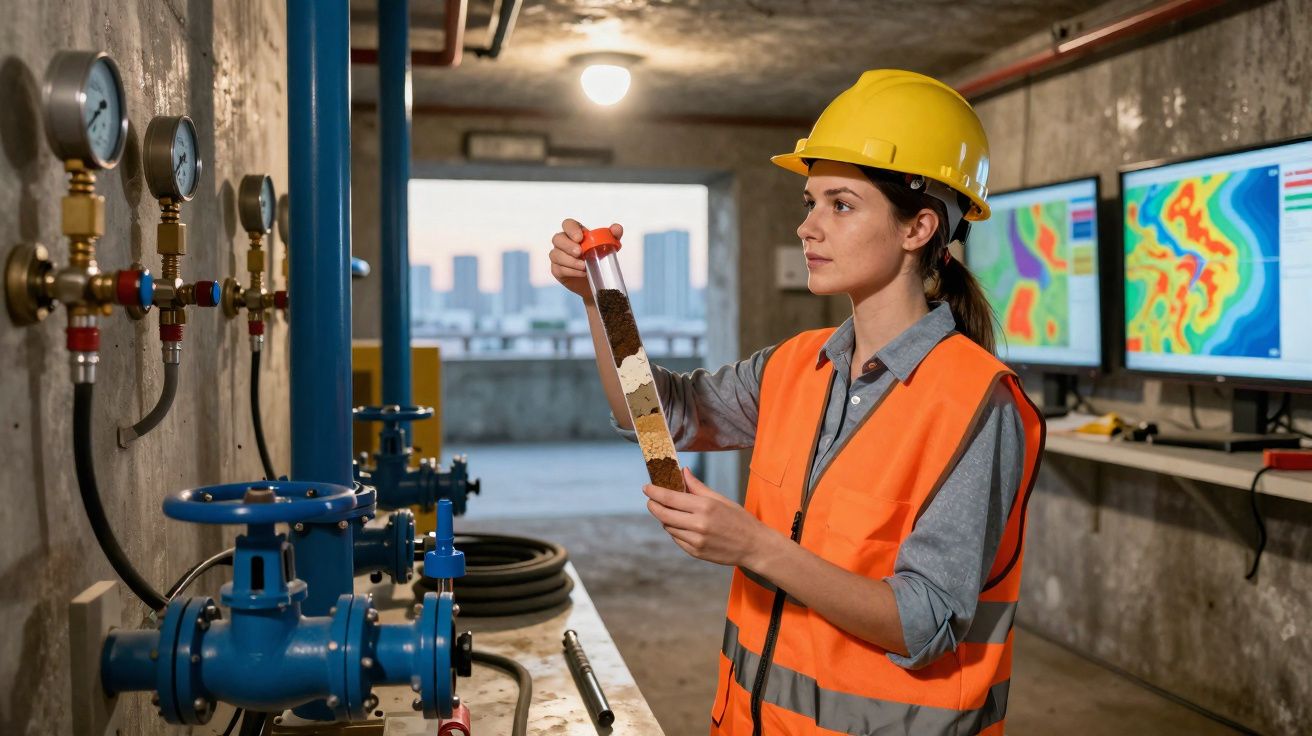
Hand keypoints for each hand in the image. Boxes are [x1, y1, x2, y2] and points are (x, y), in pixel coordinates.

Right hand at [549, 219, 623, 299]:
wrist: (597, 279)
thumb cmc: (600, 257)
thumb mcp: (610, 246)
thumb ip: (613, 235)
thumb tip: (616, 228)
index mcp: (575, 232)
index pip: (568, 224)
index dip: (571, 229)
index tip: (580, 238)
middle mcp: (563, 242)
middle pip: (557, 239)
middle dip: (567, 245)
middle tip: (580, 252)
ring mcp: (558, 256)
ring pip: (556, 255)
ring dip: (570, 261)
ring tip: (584, 266)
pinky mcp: (557, 270)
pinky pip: (559, 268)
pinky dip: (571, 271)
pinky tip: (582, 273)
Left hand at [644, 467, 773, 567]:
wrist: (754, 546)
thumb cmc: (740, 519)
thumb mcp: (721, 499)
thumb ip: (698, 487)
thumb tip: (683, 472)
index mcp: (705, 506)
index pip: (670, 497)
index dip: (654, 492)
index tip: (646, 488)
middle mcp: (698, 524)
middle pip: (663, 514)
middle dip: (653, 505)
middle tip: (651, 500)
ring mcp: (696, 540)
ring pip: (668, 527)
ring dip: (665, 519)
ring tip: (672, 512)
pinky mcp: (695, 552)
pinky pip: (676, 539)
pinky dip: (675, 531)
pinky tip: (682, 526)